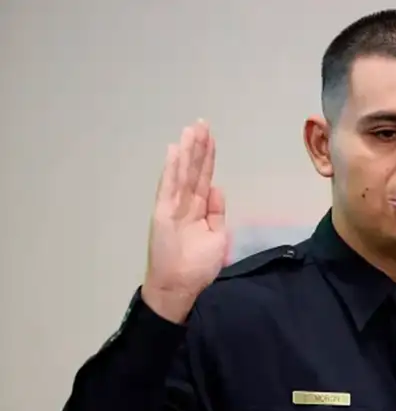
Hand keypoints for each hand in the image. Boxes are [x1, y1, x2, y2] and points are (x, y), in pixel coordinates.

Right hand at [141, 120, 228, 323]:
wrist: (180, 287)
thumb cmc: (198, 266)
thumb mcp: (217, 235)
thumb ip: (216, 212)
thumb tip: (218, 188)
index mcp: (198, 209)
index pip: (204, 177)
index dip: (208, 158)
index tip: (211, 137)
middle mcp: (184, 203)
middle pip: (193, 170)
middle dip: (198, 147)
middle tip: (202, 123)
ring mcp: (172, 206)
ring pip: (182, 173)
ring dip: (186, 151)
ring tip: (191, 130)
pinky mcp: (162, 212)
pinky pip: (168, 187)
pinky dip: (171, 169)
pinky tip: (174, 151)